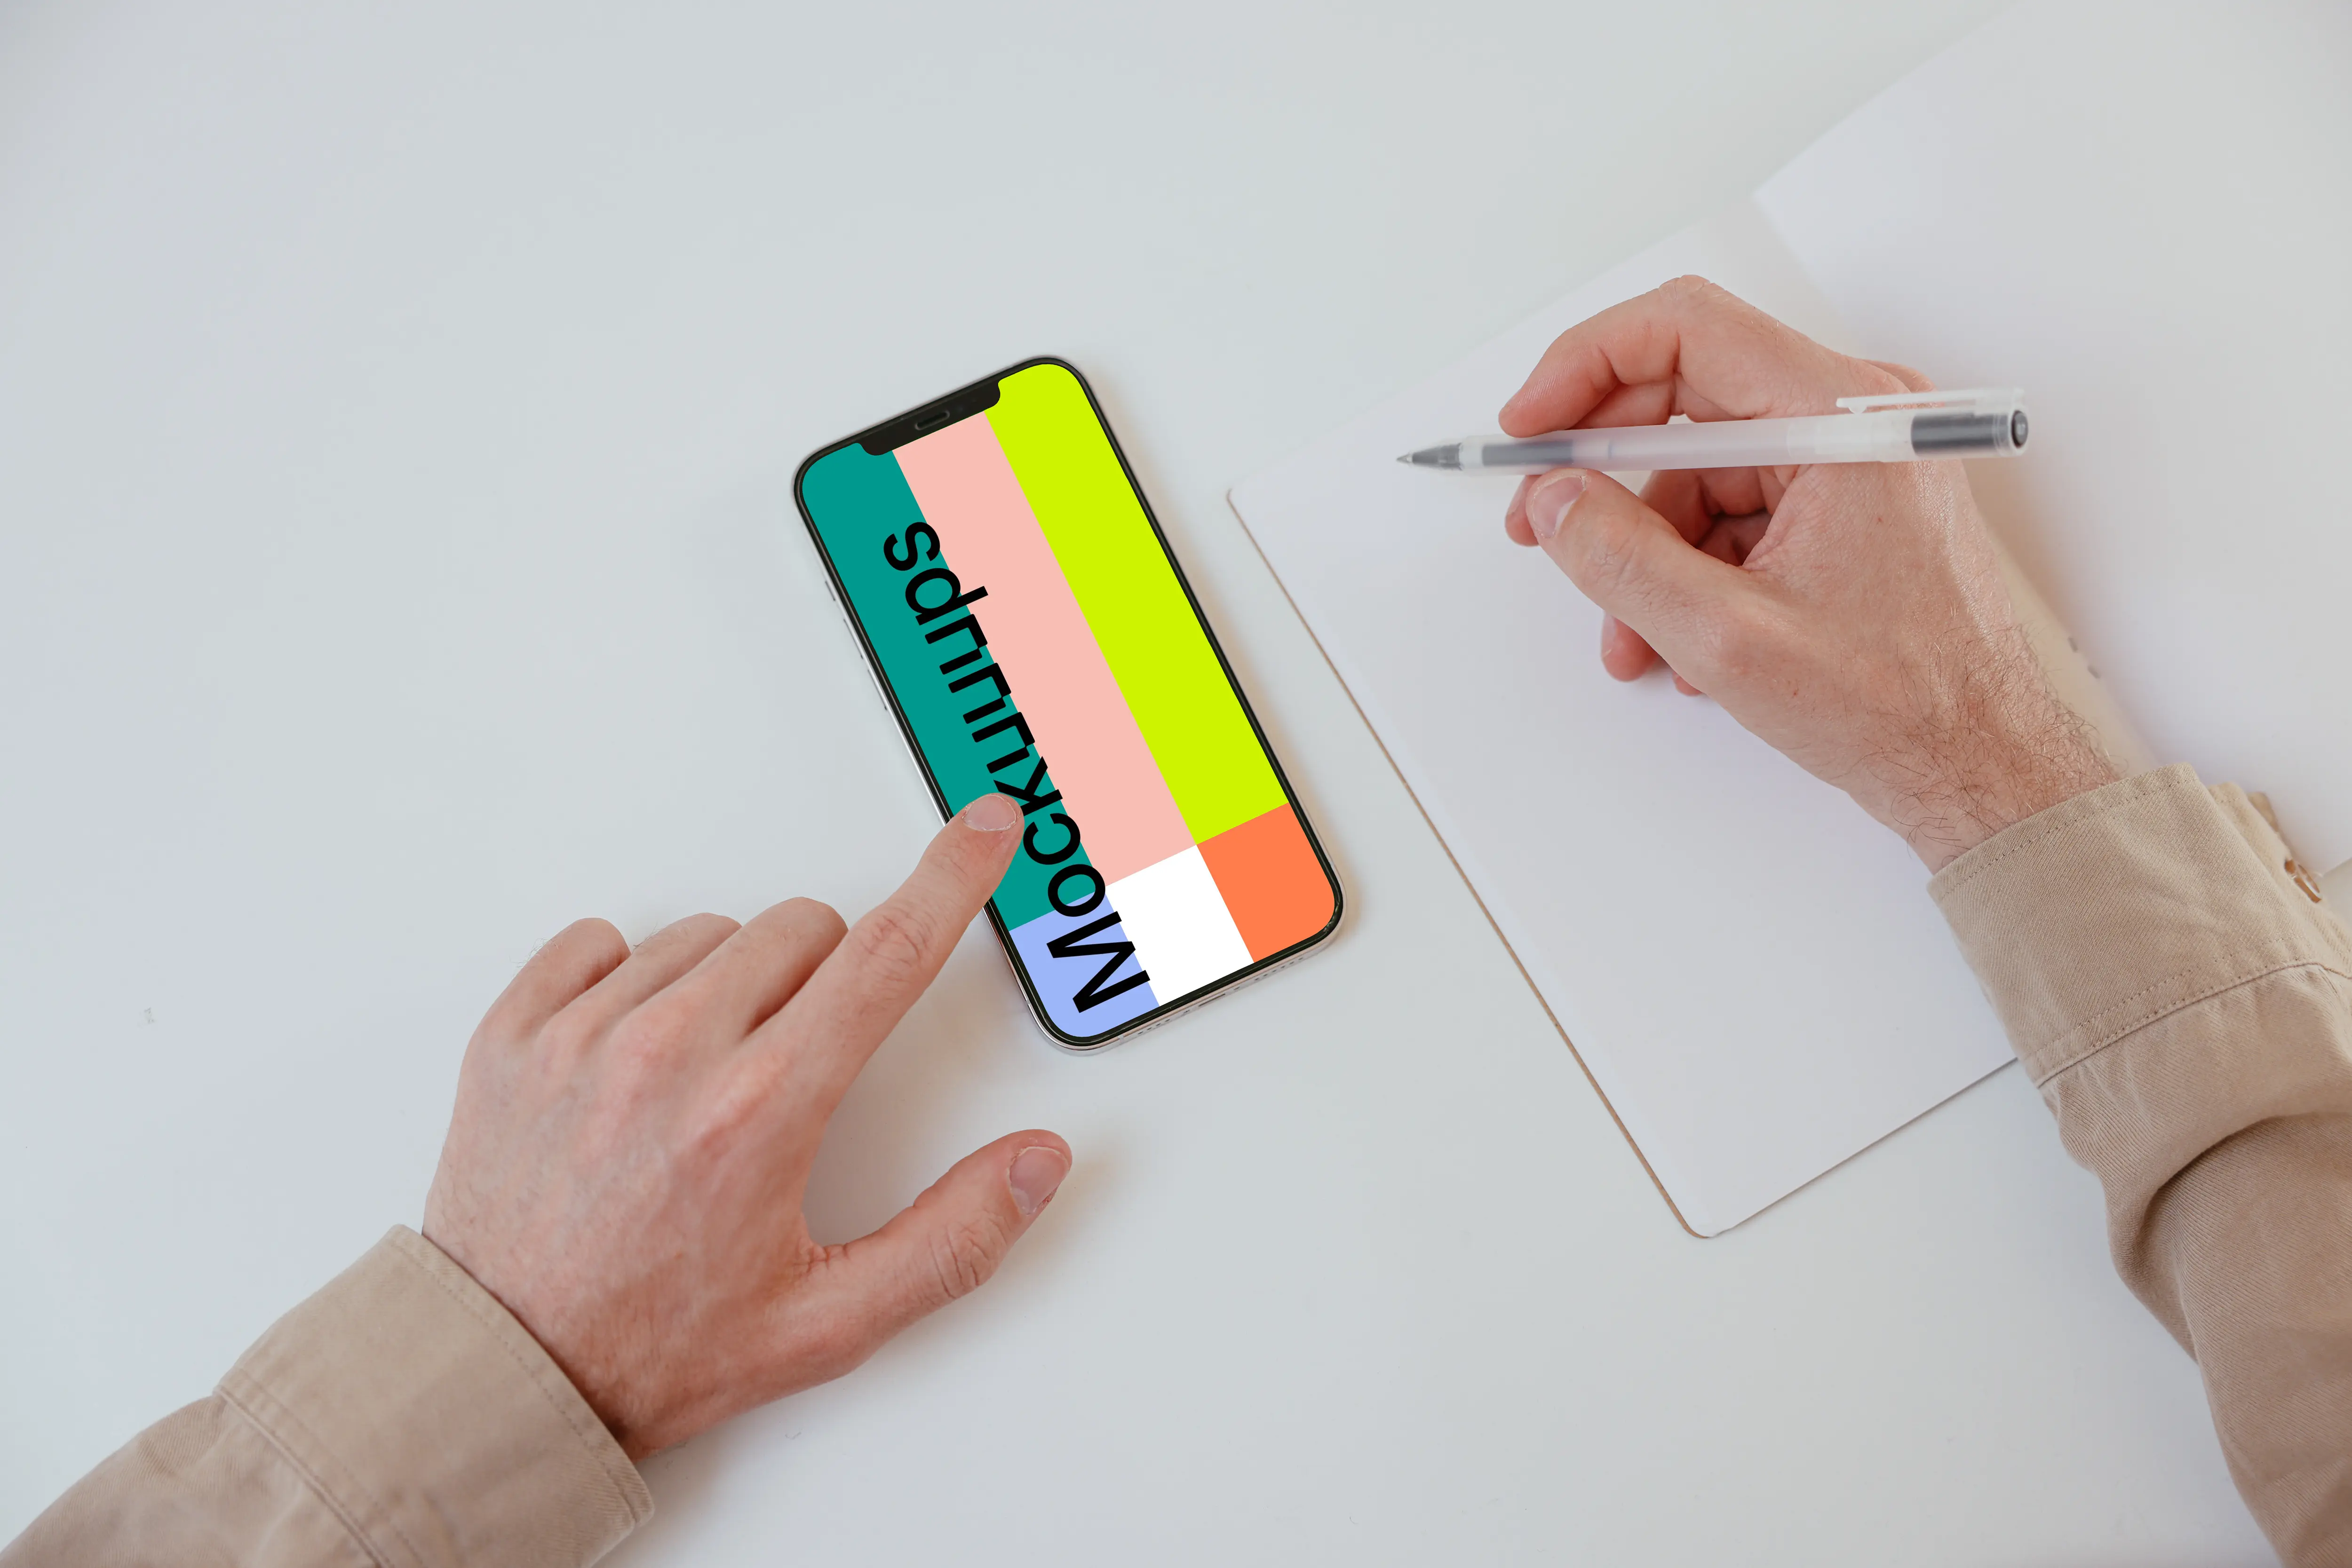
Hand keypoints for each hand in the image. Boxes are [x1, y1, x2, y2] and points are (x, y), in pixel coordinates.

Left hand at [421, 792, 1068, 1459]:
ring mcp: (582, 1037)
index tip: (984, 827)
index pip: (886, 954)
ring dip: (731, 986)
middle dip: (827, 981)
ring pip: (709, 935)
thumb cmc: (657, 1349)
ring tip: (707, 1085)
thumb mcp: (829, 1322)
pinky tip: (635, 1057)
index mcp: (759, 1112)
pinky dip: (630, 981)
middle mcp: (670, 1054)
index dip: (952, 878)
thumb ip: (953, 1238)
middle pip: (803, 930)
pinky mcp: (513, 1035)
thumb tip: (1037, 1163)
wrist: (504, 1380)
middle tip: (798, 1073)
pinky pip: (599, 942)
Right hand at [1499, 276, 2115, 870]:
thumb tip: (1555, 500)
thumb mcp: (1730, 636)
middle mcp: (1855, 416)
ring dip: (1648, 547)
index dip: (1585, 367)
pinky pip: (1738, 508)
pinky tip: (1684, 639)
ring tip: (1632, 633)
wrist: (1984, 766)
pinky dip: (1693, 567)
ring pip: (1703, 466)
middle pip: (1687, 394)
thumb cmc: (1902, 703)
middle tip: (1545, 523)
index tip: (1530, 429)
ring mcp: (1855, 459)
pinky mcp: (1849, 503)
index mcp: (1842, 416)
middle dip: (1604, 469)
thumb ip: (1624, 558)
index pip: (1686, 330)